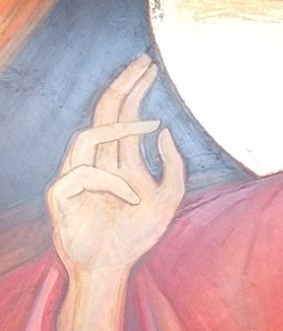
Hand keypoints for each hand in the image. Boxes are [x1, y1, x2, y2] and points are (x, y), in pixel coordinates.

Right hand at [46, 54, 184, 275]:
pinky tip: (130, 196)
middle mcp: (97, 162)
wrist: (113, 267)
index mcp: (120, 160)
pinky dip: (109, 182)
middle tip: (142, 62)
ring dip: (120, 128)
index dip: (135, 90)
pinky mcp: (61, 196)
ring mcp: (76, 176)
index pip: (124, 115)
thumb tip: (164, 131)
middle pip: (104, 113)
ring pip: (87, 136)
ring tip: (149, 123)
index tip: (150, 67)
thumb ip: (173, 167)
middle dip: (123, 85)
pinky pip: (79, 174)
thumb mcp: (169, 200)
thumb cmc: (137, 235)